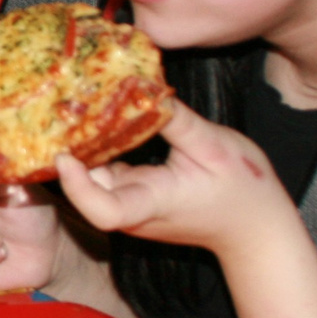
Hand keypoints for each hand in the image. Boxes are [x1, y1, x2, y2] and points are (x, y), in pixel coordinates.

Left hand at [53, 100, 295, 259]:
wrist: (254, 228)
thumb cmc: (241, 192)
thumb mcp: (214, 146)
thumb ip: (176, 120)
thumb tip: (146, 88)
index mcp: (151, 203)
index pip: (103, 210)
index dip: (76, 186)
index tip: (64, 155)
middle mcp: (132, 208)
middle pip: (87, 182)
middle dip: (72, 145)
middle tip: (63, 103)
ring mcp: (130, 202)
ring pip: (94, 171)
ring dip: (86, 141)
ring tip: (77, 100)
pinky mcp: (134, 192)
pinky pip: (108, 168)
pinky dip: (103, 143)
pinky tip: (101, 113)